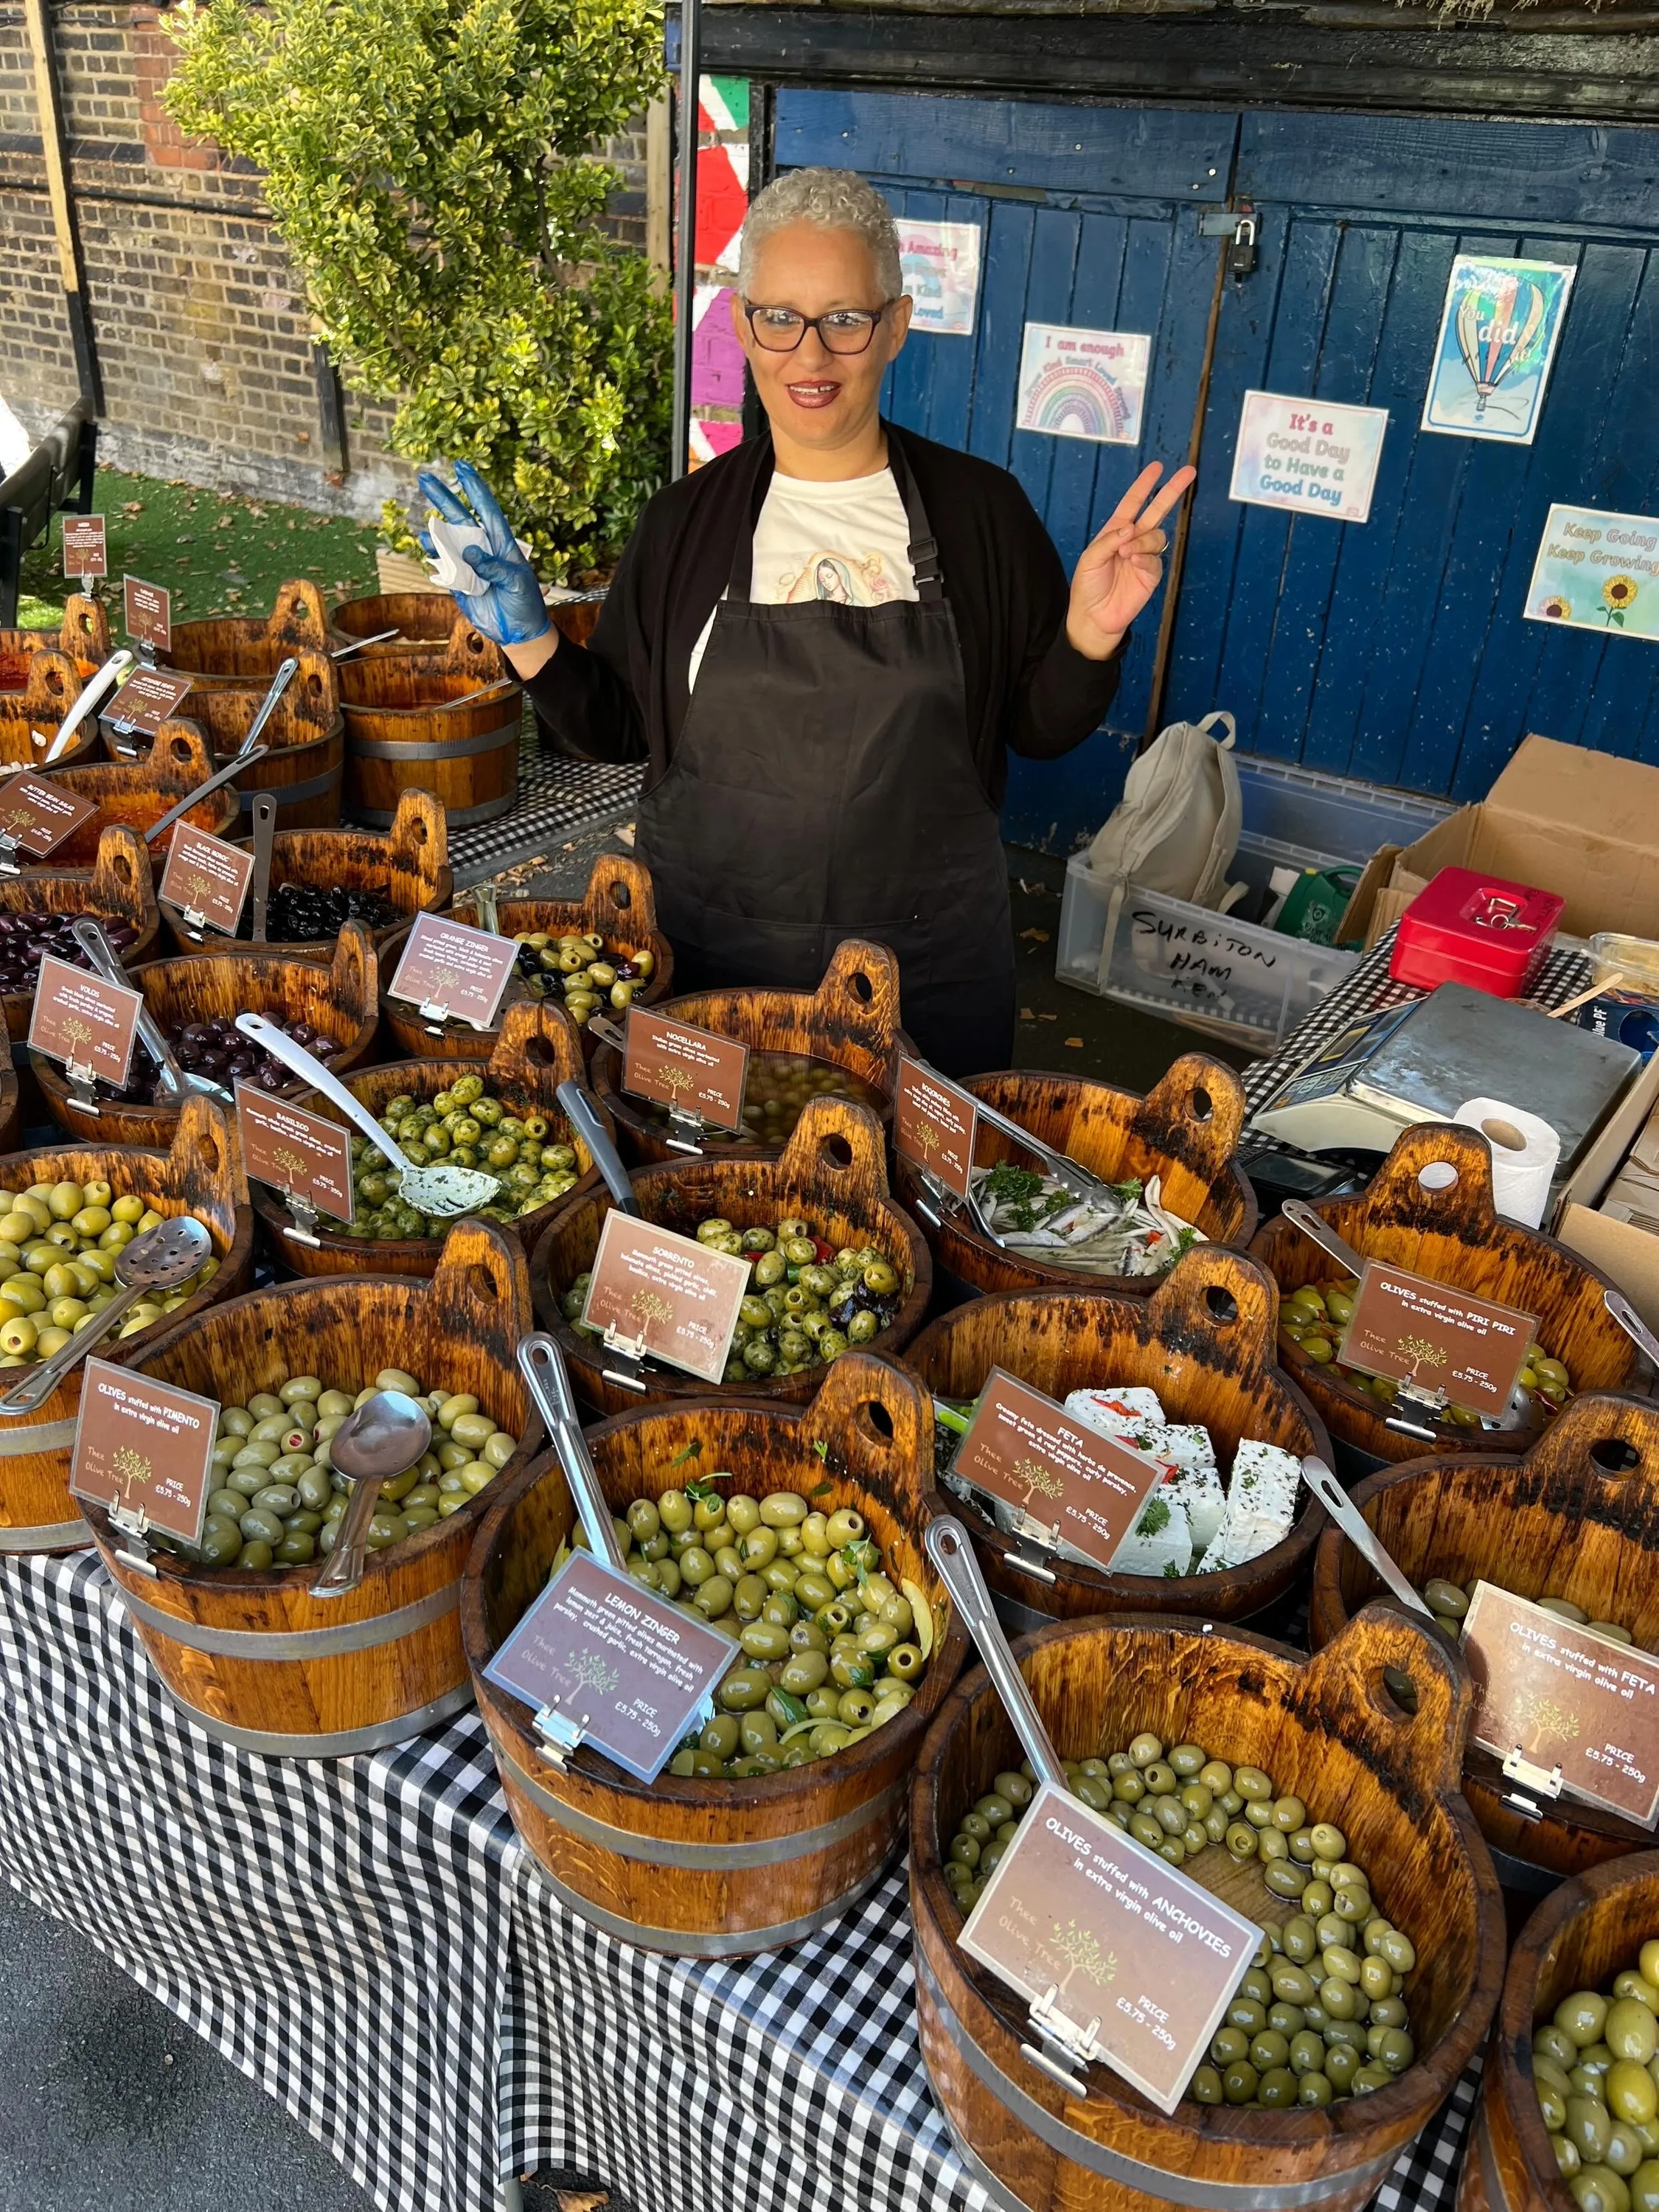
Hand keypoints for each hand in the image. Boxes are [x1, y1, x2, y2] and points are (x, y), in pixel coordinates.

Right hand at [414, 460, 550, 649]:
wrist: (519, 632)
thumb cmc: (525, 603)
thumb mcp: (516, 582)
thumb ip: (494, 566)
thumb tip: (471, 551)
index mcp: (501, 543)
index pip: (487, 510)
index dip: (474, 488)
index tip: (462, 467)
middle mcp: (483, 549)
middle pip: (460, 518)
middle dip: (444, 497)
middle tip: (426, 478)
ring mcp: (469, 564)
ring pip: (448, 540)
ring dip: (435, 528)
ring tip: (425, 517)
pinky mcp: (459, 582)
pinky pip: (442, 565)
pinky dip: (433, 554)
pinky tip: (425, 544)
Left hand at [1066, 462, 1197, 660]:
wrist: (1094, 617)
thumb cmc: (1087, 586)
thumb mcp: (1090, 559)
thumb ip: (1108, 541)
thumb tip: (1130, 528)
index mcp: (1116, 531)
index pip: (1133, 502)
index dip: (1144, 485)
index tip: (1157, 467)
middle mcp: (1133, 540)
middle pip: (1157, 510)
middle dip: (1171, 491)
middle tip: (1188, 472)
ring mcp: (1144, 556)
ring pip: (1157, 535)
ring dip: (1143, 540)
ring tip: (1126, 554)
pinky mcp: (1152, 574)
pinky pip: (1155, 559)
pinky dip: (1145, 558)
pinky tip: (1133, 563)